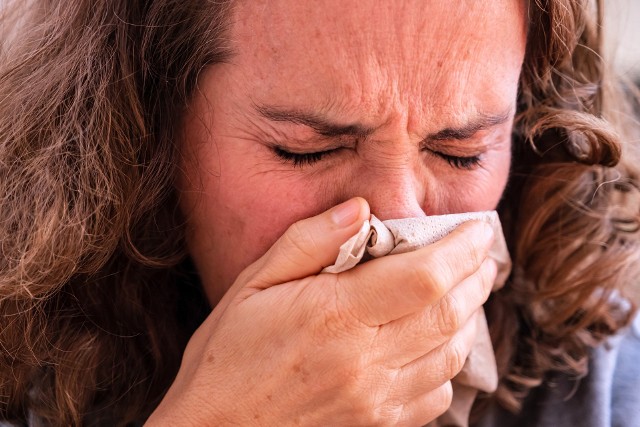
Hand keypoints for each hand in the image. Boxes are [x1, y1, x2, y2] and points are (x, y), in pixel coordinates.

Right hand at [146, 197, 495, 425]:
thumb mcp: (253, 284)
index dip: (462, 248)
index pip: (424, 276)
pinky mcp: (377, 424)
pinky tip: (436, 339)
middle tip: (482, 252)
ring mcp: (376, 399)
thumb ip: (310, 241)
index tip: (476, 228)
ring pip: (452, 353)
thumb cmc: (227, 354)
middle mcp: (364, 362)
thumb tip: (360, 208)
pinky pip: (437, 393)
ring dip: (468, 315)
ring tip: (468, 287)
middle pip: (449, 312)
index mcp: (334, 316)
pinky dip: (448, 359)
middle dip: (476, 276)